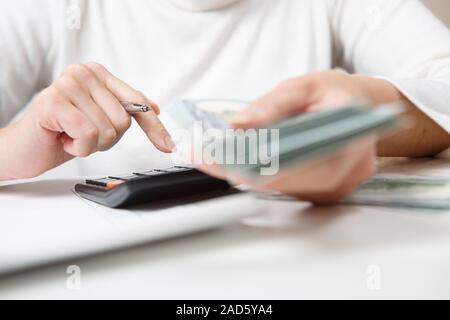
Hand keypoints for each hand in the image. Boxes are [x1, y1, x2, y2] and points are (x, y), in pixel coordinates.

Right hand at [1, 62, 173, 178]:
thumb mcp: (100, 120)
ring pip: (108, 130)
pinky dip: (79, 147)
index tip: (168, 145)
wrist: (26, 148)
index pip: (137, 102)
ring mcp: (68, 84)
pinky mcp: (54, 101)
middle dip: (106, 138)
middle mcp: (84, 73)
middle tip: (82, 134)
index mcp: (98, 75)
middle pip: (124, 121)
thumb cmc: (62, 133)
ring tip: (70, 135)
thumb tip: (154, 109)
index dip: (154, 128)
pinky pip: (89, 135)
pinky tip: (62, 138)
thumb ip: (124, 110)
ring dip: (90, 144)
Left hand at [202, 71, 383, 203]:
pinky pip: (288, 188)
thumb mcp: (305, 86)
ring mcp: (338, 186)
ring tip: (217, 158)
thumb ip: (272, 104)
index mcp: (348, 139)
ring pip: (283, 189)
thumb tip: (239, 125)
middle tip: (206, 158)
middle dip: (241, 171)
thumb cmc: (337, 95)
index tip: (219, 158)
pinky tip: (242, 162)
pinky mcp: (325, 192)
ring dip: (248, 174)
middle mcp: (348, 171)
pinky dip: (263, 176)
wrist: (363, 109)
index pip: (295, 161)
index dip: (255, 163)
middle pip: (286, 181)